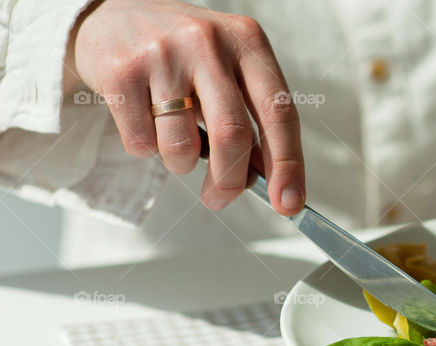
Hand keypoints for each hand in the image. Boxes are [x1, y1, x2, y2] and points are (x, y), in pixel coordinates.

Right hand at [66, 0, 304, 214]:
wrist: (111, 16)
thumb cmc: (184, 55)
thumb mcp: (228, 72)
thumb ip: (253, 119)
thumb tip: (274, 182)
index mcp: (247, 42)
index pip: (279, 112)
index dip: (288, 165)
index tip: (289, 202)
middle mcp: (209, 43)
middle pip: (232, 136)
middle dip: (229, 181)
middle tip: (219, 198)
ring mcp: (163, 55)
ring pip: (182, 147)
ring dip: (180, 164)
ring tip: (174, 142)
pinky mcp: (122, 72)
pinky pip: (142, 142)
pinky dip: (146, 148)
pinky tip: (145, 121)